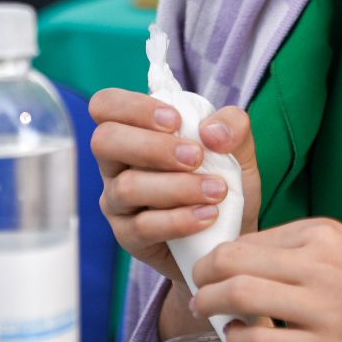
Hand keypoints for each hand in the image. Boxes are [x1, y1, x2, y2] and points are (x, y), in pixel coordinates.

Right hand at [88, 88, 261, 284]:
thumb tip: (211, 131)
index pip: (106, 105)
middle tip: (197, 157)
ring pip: (126, 187)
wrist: (232, 235)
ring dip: (177, 186)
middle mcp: (115, 164)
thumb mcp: (237, 148)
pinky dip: (180, 219)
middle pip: (104, 141)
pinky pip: (143, 226)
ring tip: (217, 190)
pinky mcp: (128, 237)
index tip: (176, 120)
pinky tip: (209, 215)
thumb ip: (232, 125)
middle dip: (152, 146)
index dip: (133, 107)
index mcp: (132, 130)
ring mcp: (117, 202)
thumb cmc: (221, 181)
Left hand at [190, 218, 341, 341]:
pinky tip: (239, 337)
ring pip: (240, 295)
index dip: (219, 254)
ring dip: (210, 303)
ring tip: (207, 309)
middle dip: (204, 275)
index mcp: (322, 233)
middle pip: (233, 261)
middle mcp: (320, 264)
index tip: (209, 267)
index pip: (249, 238)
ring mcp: (323, 307)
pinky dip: (238, 338)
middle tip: (197, 285)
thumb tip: (241, 262)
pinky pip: (262, 341)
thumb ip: (296, 251)